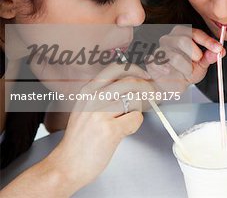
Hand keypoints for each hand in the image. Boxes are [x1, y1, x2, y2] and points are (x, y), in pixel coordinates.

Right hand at [46, 62, 151, 192]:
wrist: (67, 165)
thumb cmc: (80, 140)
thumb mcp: (85, 109)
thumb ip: (104, 95)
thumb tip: (133, 86)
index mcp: (88, 90)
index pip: (116, 68)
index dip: (136, 71)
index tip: (145, 78)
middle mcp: (93, 98)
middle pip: (131, 81)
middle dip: (147, 88)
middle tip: (153, 96)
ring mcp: (100, 113)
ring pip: (135, 100)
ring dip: (138, 110)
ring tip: (127, 121)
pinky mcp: (110, 130)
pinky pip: (136, 118)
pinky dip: (136, 124)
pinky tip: (125, 131)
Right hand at [145, 26, 224, 93]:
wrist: (172, 85)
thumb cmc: (186, 71)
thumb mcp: (201, 66)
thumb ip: (209, 58)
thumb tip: (219, 52)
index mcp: (183, 35)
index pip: (195, 33)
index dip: (208, 41)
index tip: (218, 49)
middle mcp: (170, 39)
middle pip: (183, 40)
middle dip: (195, 53)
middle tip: (198, 61)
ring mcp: (160, 49)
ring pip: (174, 56)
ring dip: (185, 68)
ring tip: (186, 71)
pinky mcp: (151, 61)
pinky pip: (158, 64)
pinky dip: (166, 70)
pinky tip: (169, 72)